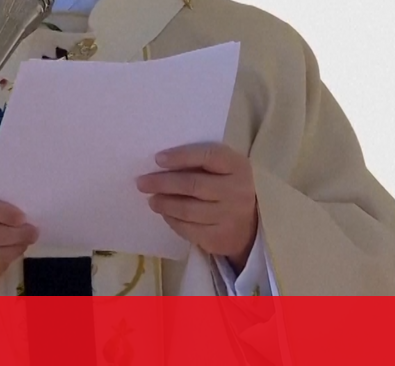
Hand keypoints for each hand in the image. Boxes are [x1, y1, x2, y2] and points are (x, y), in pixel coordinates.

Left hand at [135, 143, 257, 268]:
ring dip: (164, 204)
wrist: (252, 223)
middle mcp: (236, 190)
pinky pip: (189, 229)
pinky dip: (172, 221)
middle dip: (163, 183)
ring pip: (188, 210)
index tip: (157, 159)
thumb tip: (160, 162)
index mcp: (237, 166)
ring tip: (152, 200)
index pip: (208, 156)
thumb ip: (202, 162)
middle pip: (193, 185)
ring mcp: (230, 216)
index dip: (181, 156)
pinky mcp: (220, 237)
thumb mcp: (225, 168)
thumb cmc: (229, 186)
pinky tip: (165, 214)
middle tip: (142, 182)